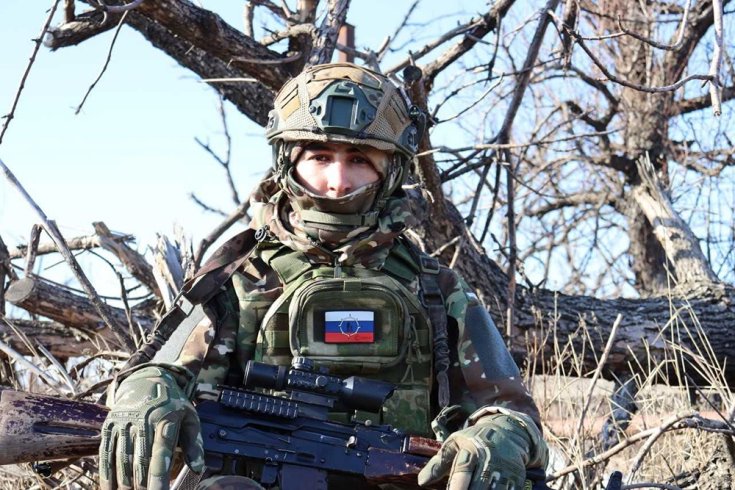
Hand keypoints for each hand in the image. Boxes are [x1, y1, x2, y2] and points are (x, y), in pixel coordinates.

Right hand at [99, 364, 204, 489]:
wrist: (148, 379)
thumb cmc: (173, 405)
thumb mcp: (190, 418)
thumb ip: (194, 444)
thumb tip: (198, 468)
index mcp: (165, 420)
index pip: (161, 455)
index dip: (159, 479)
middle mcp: (143, 420)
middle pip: (139, 461)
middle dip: (140, 486)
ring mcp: (124, 422)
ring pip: (121, 459)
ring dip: (122, 483)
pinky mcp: (110, 424)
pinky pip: (105, 452)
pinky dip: (106, 473)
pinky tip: (108, 488)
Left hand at [418, 409, 547, 489]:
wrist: (507, 433)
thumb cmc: (474, 440)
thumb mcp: (455, 444)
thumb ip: (438, 463)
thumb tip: (421, 481)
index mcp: (472, 449)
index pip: (462, 471)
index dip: (456, 487)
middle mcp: (489, 459)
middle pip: (478, 485)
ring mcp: (505, 469)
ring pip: (493, 489)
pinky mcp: (517, 477)